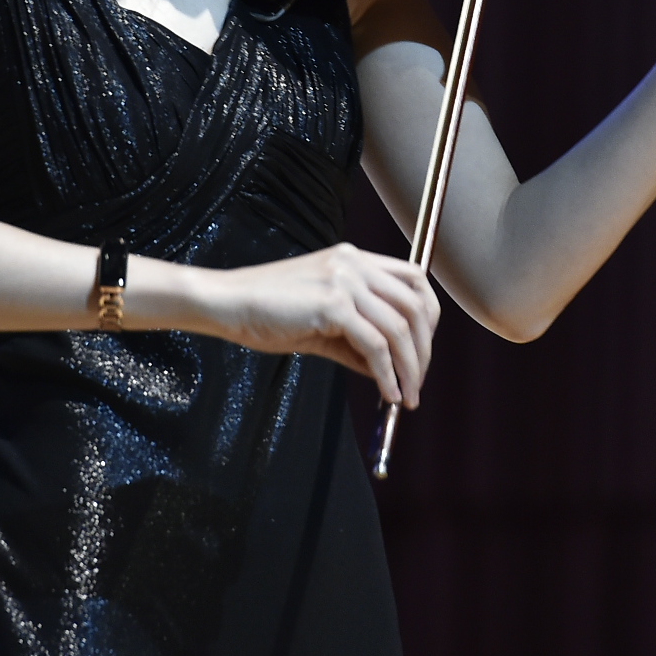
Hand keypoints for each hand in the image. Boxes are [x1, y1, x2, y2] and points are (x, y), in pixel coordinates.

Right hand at [200, 243, 439, 406]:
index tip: (422, 350)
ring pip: (399, 327)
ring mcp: (345, 280)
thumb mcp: (321, 323)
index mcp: (354, 259)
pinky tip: (387, 393)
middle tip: (418, 382)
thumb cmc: (267, 312)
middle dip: (423, 348)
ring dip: (410, 367)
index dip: (428, 316)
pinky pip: (375, 344)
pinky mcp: (332, 304)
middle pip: (415, 304)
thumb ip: (356, 341)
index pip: (414, 279)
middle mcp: (355, 263)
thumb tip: (387, 371)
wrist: (227, 303)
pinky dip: (387, 373)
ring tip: (407, 396)